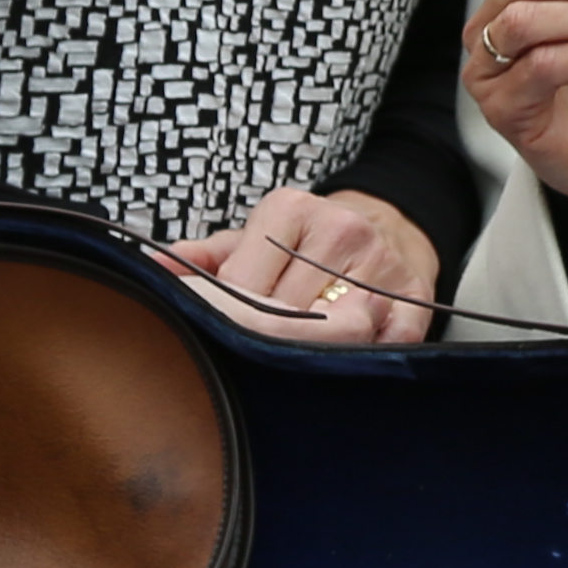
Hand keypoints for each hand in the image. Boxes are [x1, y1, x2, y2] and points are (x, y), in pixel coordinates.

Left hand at [161, 186, 443, 346]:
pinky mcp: (413, 295)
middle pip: (284, 313)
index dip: (232, 319)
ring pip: (331, 332)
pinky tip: (345, 356)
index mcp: (290, 209)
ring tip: (299, 356)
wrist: (389, 227)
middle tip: (261, 354)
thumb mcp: (255, 239)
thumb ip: (206, 257)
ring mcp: (380, 262)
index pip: (242, 285)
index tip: (232, 330)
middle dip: (267, 341)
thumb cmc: (308, 244)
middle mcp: (340, 227)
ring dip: (312, 353)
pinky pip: (382, 343)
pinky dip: (360, 358)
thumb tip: (154, 268)